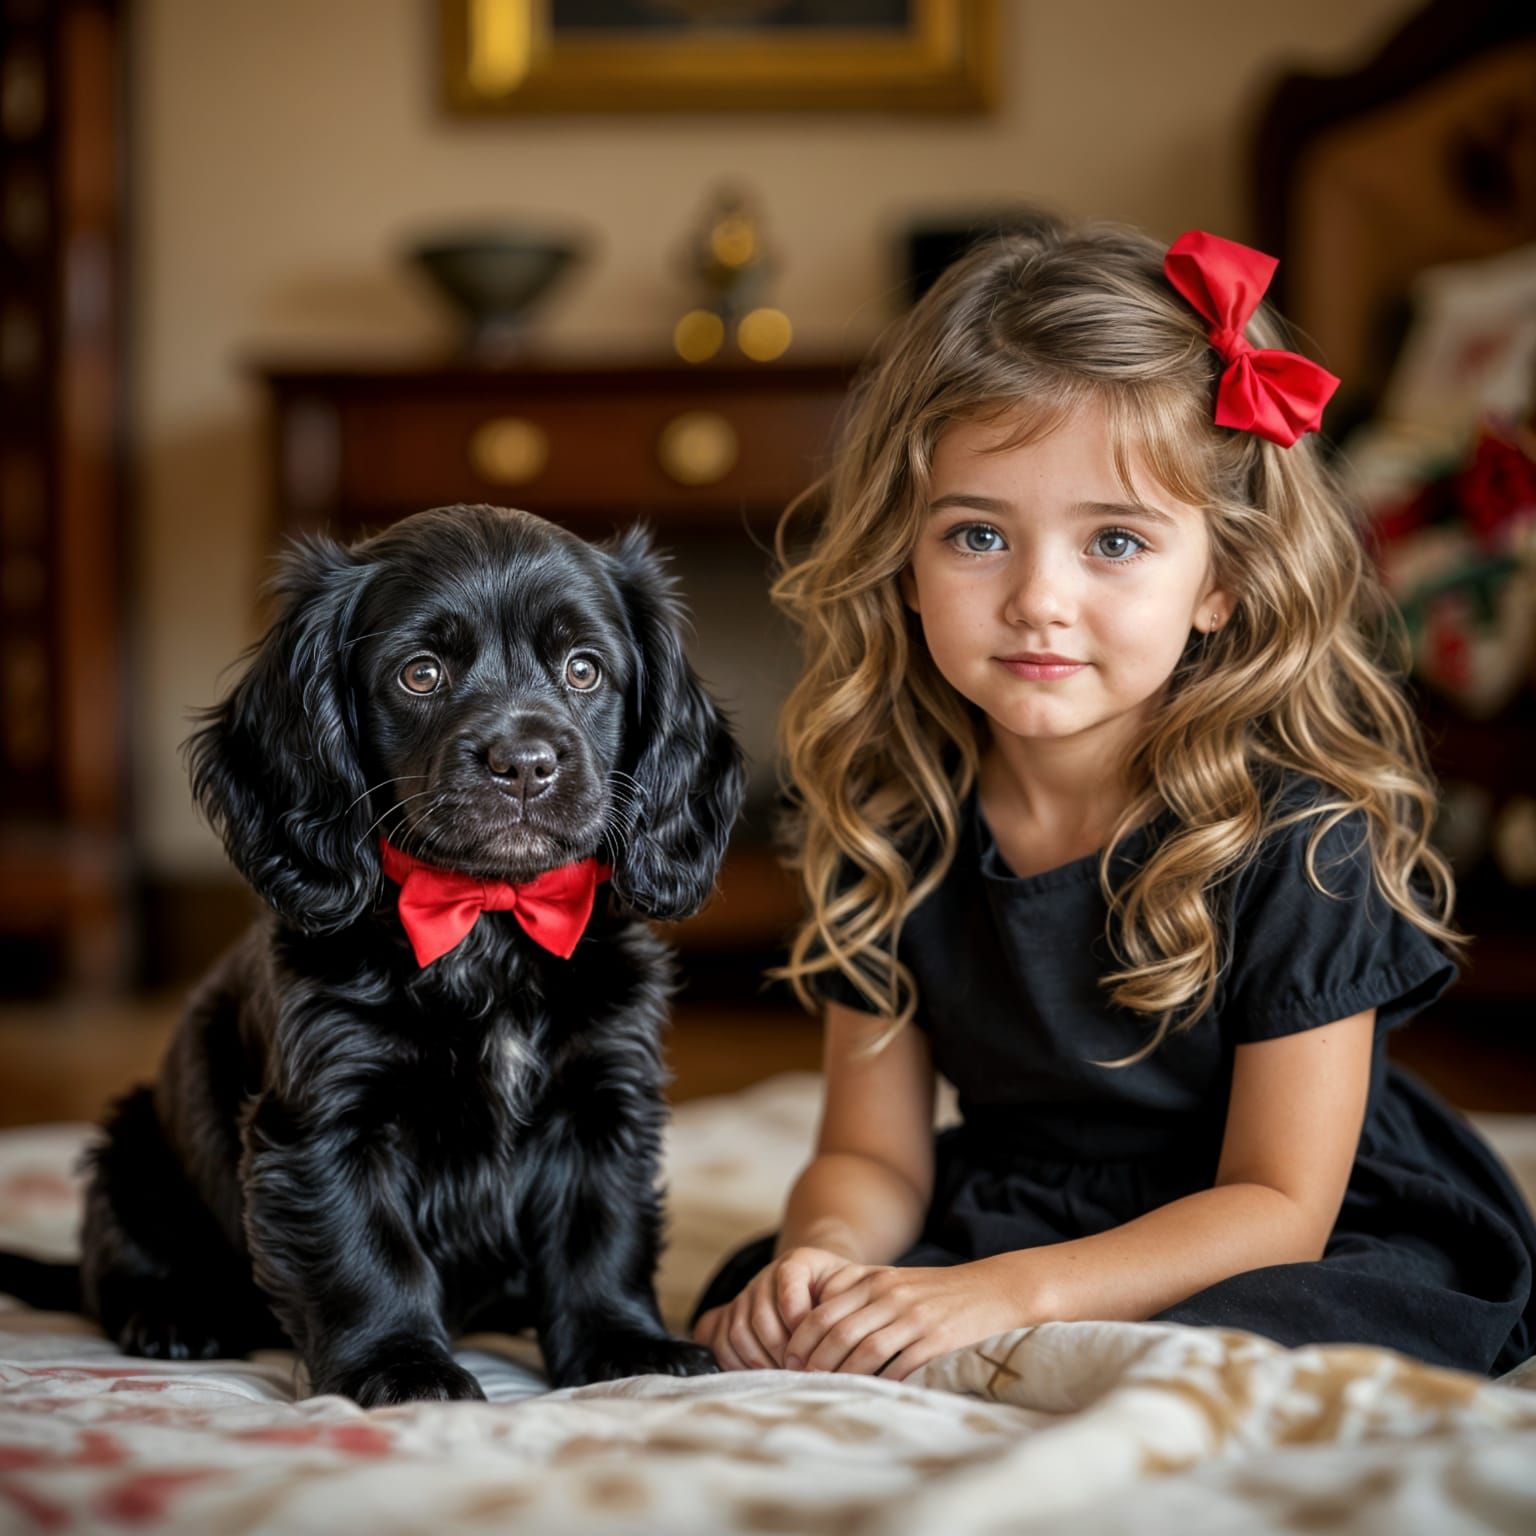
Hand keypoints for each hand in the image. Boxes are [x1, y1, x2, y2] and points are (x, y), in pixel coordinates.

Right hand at [692, 1246, 865, 1370]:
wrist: (818, 1283)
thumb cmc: (837, 1292)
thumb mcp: (848, 1288)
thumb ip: (843, 1306)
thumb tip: (838, 1338)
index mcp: (796, 1263)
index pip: (788, 1292)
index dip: (799, 1325)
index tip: (816, 1349)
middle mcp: (766, 1276)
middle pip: (761, 1318)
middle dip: (781, 1351)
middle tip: (801, 1373)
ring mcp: (745, 1295)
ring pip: (739, 1332)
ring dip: (761, 1361)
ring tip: (783, 1377)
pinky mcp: (729, 1314)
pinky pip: (722, 1342)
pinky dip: (739, 1364)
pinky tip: (761, 1375)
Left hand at [781, 1254, 1051, 1382]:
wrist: (992, 1290)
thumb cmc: (936, 1292)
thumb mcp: (894, 1281)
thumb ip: (858, 1294)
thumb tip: (817, 1324)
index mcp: (874, 1280)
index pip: (823, 1311)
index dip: (801, 1338)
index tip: (788, 1360)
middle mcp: (889, 1295)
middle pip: (837, 1331)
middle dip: (814, 1360)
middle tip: (799, 1380)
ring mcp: (913, 1317)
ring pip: (864, 1350)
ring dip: (841, 1375)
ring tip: (827, 1391)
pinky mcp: (936, 1339)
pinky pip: (900, 1365)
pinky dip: (881, 1382)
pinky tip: (869, 1395)